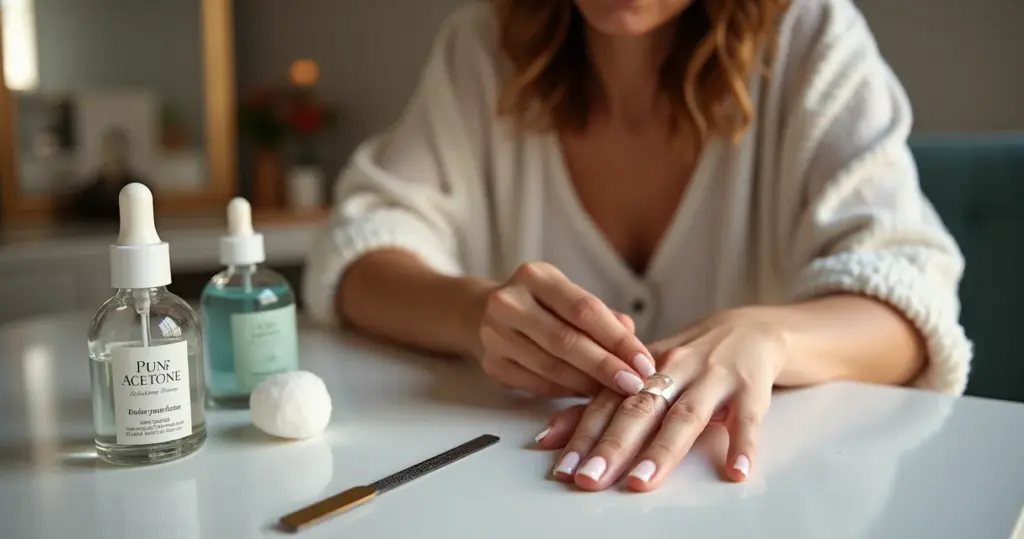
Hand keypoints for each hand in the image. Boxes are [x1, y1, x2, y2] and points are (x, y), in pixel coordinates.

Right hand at [468, 261, 655, 397]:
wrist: (481, 312)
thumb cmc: (539, 304)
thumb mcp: (568, 296)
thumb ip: (603, 317)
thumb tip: (634, 345)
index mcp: (534, 276)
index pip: (584, 309)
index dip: (617, 339)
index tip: (644, 361)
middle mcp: (509, 302)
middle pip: (566, 341)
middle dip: (606, 366)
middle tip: (635, 384)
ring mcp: (495, 335)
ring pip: (551, 367)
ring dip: (589, 384)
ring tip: (616, 393)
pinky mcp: (492, 364)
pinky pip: (537, 384)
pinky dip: (566, 391)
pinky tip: (587, 394)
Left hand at [534, 307, 787, 489]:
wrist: (753, 329)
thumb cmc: (690, 359)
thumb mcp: (644, 373)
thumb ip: (601, 403)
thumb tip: (549, 436)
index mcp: (642, 366)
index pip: (607, 401)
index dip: (583, 433)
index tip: (565, 466)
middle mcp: (675, 369)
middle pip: (639, 409)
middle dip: (612, 446)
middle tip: (590, 478)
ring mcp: (714, 378)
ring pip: (685, 415)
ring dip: (662, 451)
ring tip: (641, 482)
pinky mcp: (752, 389)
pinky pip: (749, 419)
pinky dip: (743, 445)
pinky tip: (735, 471)